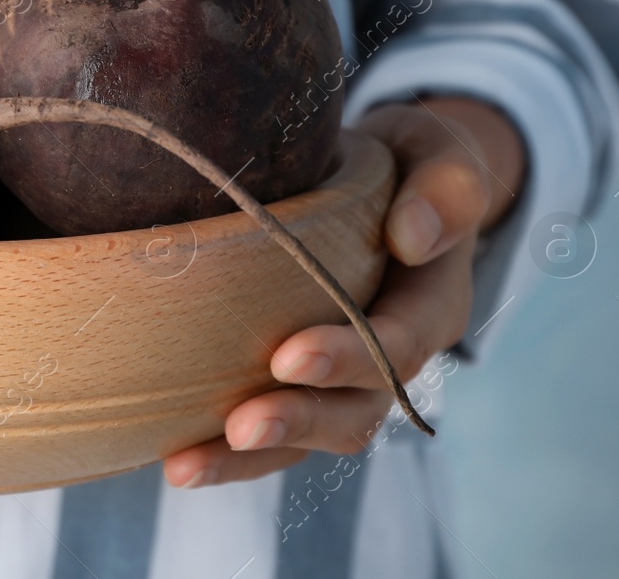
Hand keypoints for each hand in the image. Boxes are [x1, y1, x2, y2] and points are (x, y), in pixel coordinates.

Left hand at [163, 95, 525, 487]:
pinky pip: (276, 429)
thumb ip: (446, 186)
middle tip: (239, 426)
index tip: (288, 356)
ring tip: (185, 466)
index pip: (399, 344)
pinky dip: (227, 452)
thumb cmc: (411, 161)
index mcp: (433, 303)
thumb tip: (413, 236)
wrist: (390, 179)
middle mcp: (395, 354)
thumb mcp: (438, 152)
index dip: (346, 357)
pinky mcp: (304, 381)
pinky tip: (172, 457)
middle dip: (297, 422)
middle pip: (356, 411)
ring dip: (249, 459)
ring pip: (310, 436)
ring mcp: (348, 377)